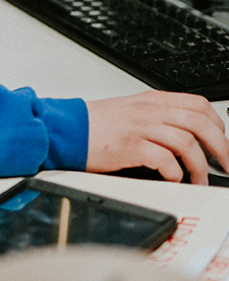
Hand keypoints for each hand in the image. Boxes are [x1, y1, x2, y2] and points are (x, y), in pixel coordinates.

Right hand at [86, 91, 228, 183]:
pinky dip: (175, 173)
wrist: (67, 129)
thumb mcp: (132, 112)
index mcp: (152, 100)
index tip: (223, 144)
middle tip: (225, 167)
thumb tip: (190, 139)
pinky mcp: (129, 146)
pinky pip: (165, 159)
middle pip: (200, 123)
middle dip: (221, 148)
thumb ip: (159, 118)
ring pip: (187, 142)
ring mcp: (140, 126)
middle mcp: (149, 110)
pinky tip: (172, 178)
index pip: (199, 104)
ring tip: (197, 180)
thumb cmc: (97, 125)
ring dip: (199, 166)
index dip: (218, 125)